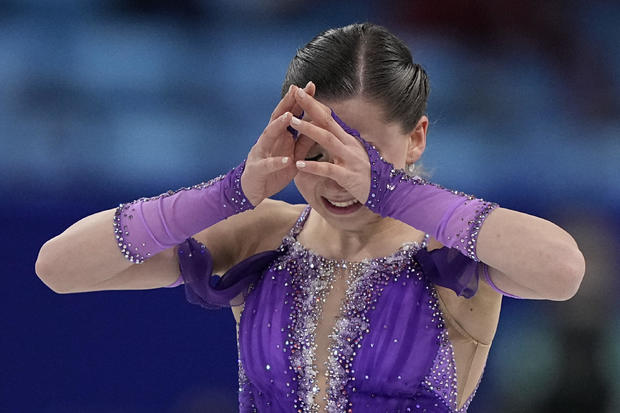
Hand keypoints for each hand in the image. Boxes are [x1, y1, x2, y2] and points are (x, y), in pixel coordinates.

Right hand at [241, 81, 315, 205]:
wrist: (252, 190)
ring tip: (290, 116)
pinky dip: (276, 162)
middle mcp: (268, 139)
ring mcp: (260, 152)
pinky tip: (285, 159)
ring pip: (268, 136)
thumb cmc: (274, 171)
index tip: (311, 85)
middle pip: (277, 118)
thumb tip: (318, 124)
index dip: (299, 100)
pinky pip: (268, 165)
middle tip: (297, 89)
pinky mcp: (258, 169)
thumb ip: (304, 141)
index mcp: (278, 135)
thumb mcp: (293, 154)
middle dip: (287, 103)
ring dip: (279, 125)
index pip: (289, 113)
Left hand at [288, 87, 372, 203]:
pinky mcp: (348, 176)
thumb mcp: (354, 153)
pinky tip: (299, 165)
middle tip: (295, 93)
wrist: (387, 192)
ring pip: (327, 140)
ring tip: (292, 121)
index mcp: (348, 139)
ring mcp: (349, 159)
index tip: (300, 92)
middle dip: (311, 107)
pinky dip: (313, 166)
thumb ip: (341, 142)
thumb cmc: (368, 174)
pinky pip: (328, 170)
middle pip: (327, 121)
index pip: (329, 117)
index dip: (315, 104)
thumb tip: (329, 130)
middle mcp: (349, 145)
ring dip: (309, 130)